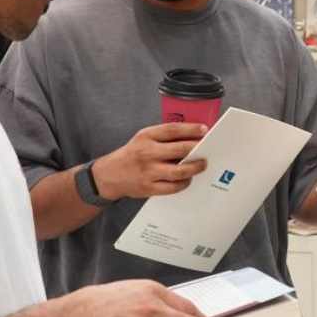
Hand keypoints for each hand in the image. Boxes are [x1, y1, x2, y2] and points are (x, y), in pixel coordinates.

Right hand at [91, 123, 208, 200]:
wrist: (109, 175)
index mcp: (146, 136)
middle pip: (180, 149)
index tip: (204, 130)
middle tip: (207, 150)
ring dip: (195, 168)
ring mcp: (148, 171)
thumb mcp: (143, 139)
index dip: (191, 129)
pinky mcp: (149, 187)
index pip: (173, 129)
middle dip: (198, 149)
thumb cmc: (132, 155)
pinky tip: (187, 179)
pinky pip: (173, 187)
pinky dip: (184, 183)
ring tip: (201, 165)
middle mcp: (147, 152)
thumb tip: (191, 137)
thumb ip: (163, 137)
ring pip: (180, 171)